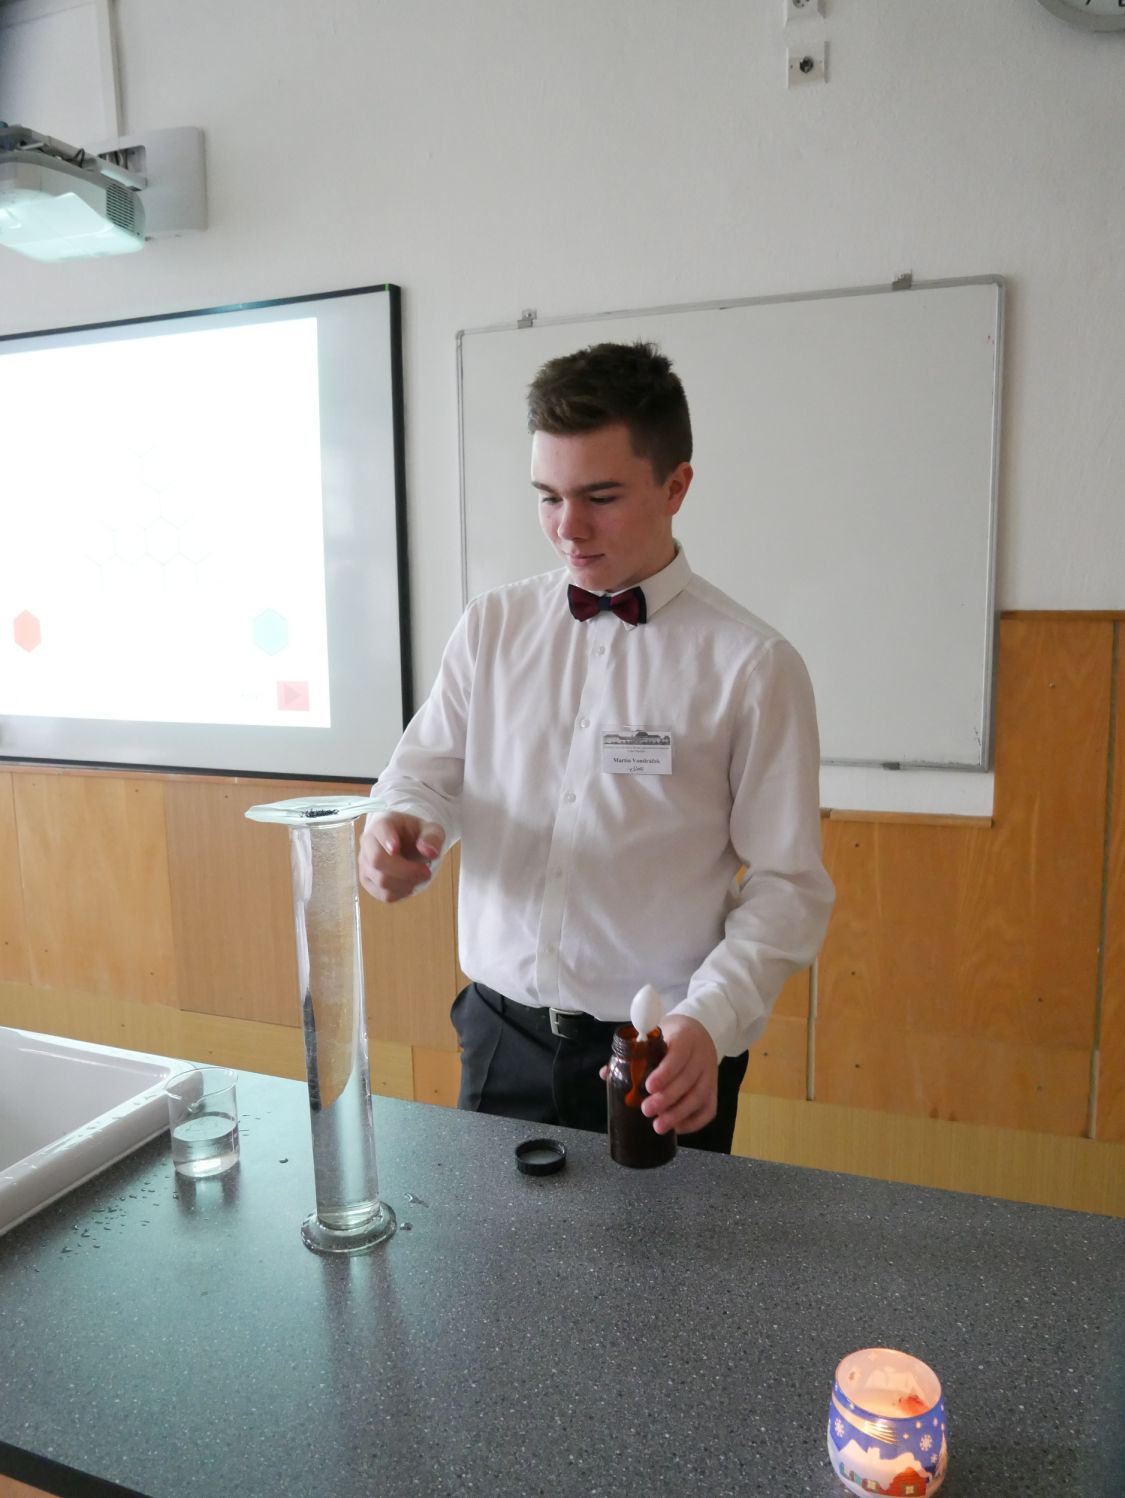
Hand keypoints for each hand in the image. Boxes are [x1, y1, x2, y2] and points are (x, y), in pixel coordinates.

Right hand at [358, 813, 444, 902]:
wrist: (407, 846)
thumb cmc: (417, 836)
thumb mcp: (432, 831)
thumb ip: (433, 837)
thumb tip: (430, 852)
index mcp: (383, 824)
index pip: (380, 830)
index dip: (386, 839)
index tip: (396, 848)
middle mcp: (368, 843)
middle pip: (377, 860)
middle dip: (405, 871)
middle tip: (426, 872)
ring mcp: (365, 864)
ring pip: (381, 881)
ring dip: (407, 883)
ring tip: (420, 875)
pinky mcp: (368, 882)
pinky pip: (384, 894)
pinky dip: (402, 893)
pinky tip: (410, 883)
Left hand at [641, 1015, 718, 1135]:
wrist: (699, 1032)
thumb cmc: (671, 1035)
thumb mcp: (654, 1034)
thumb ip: (633, 1052)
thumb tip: (606, 1073)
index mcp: (685, 1038)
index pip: (678, 1055)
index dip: (665, 1072)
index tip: (648, 1086)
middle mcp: (701, 1056)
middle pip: (688, 1080)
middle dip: (667, 1098)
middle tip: (646, 1110)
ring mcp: (710, 1074)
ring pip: (700, 1097)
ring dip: (679, 1114)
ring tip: (658, 1126)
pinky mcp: (714, 1089)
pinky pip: (709, 1109)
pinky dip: (694, 1122)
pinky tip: (677, 1128)